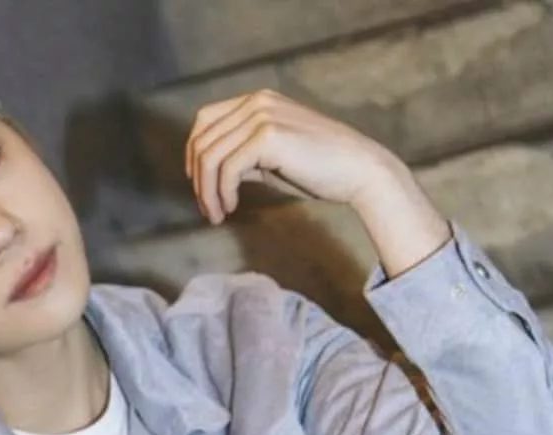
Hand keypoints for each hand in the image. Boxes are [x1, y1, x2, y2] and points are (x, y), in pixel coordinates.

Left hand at [185, 89, 450, 275]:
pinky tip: (232, 207)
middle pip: (202, 140)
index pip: (205, 121)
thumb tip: (210, 172)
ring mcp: (261, 115)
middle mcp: (256, 102)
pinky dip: (222, 193)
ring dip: (208, 192)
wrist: (359, 171)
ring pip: (210, 156)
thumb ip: (244, 156)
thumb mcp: (272, 157)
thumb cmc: (319, 169)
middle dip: (198, 180)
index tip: (199, 185)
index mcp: (257, 101)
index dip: (193, 155)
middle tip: (208, 209)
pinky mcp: (267, 136)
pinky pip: (227, 168)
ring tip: (217, 214)